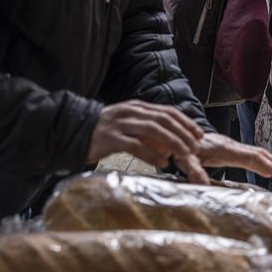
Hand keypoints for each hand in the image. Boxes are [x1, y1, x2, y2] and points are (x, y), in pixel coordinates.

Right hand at [86, 101, 203, 168]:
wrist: (72, 132)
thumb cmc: (104, 133)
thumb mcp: (128, 125)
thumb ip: (147, 129)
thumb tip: (170, 143)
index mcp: (137, 107)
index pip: (168, 111)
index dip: (185, 122)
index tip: (199, 134)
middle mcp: (130, 112)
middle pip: (164, 120)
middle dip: (183, 133)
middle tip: (195, 147)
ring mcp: (120, 124)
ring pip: (153, 131)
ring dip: (172, 142)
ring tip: (184, 155)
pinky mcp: (110, 139)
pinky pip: (135, 146)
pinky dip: (151, 155)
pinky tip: (162, 164)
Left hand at [183, 133, 271, 181]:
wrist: (179, 133)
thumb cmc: (182, 147)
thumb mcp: (183, 160)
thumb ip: (193, 170)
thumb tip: (203, 185)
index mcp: (223, 149)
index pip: (248, 157)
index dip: (264, 165)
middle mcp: (231, 146)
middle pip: (257, 153)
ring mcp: (232, 146)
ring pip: (256, 152)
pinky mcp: (230, 149)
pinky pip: (251, 154)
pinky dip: (263, 160)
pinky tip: (268, 167)